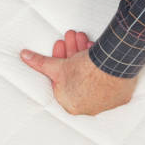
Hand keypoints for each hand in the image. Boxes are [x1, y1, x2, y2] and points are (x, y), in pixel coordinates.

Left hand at [20, 30, 136, 114]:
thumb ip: (39, 63)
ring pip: (92, 76)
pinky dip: (101, 65)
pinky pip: (108, 79)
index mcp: (70, 104)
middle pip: (76, 76)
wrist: (115, 68)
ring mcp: (105, 102)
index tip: (61, 46)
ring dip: (84, 55)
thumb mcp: (57, 66)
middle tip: (71, 37)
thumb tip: (24, 56)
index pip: (60, 80)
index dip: (59, 59)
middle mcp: (88, 107)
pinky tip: (95, 49)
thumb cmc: (84, 72)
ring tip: (82, 37)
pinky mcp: (120, 96)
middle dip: (71, 54)